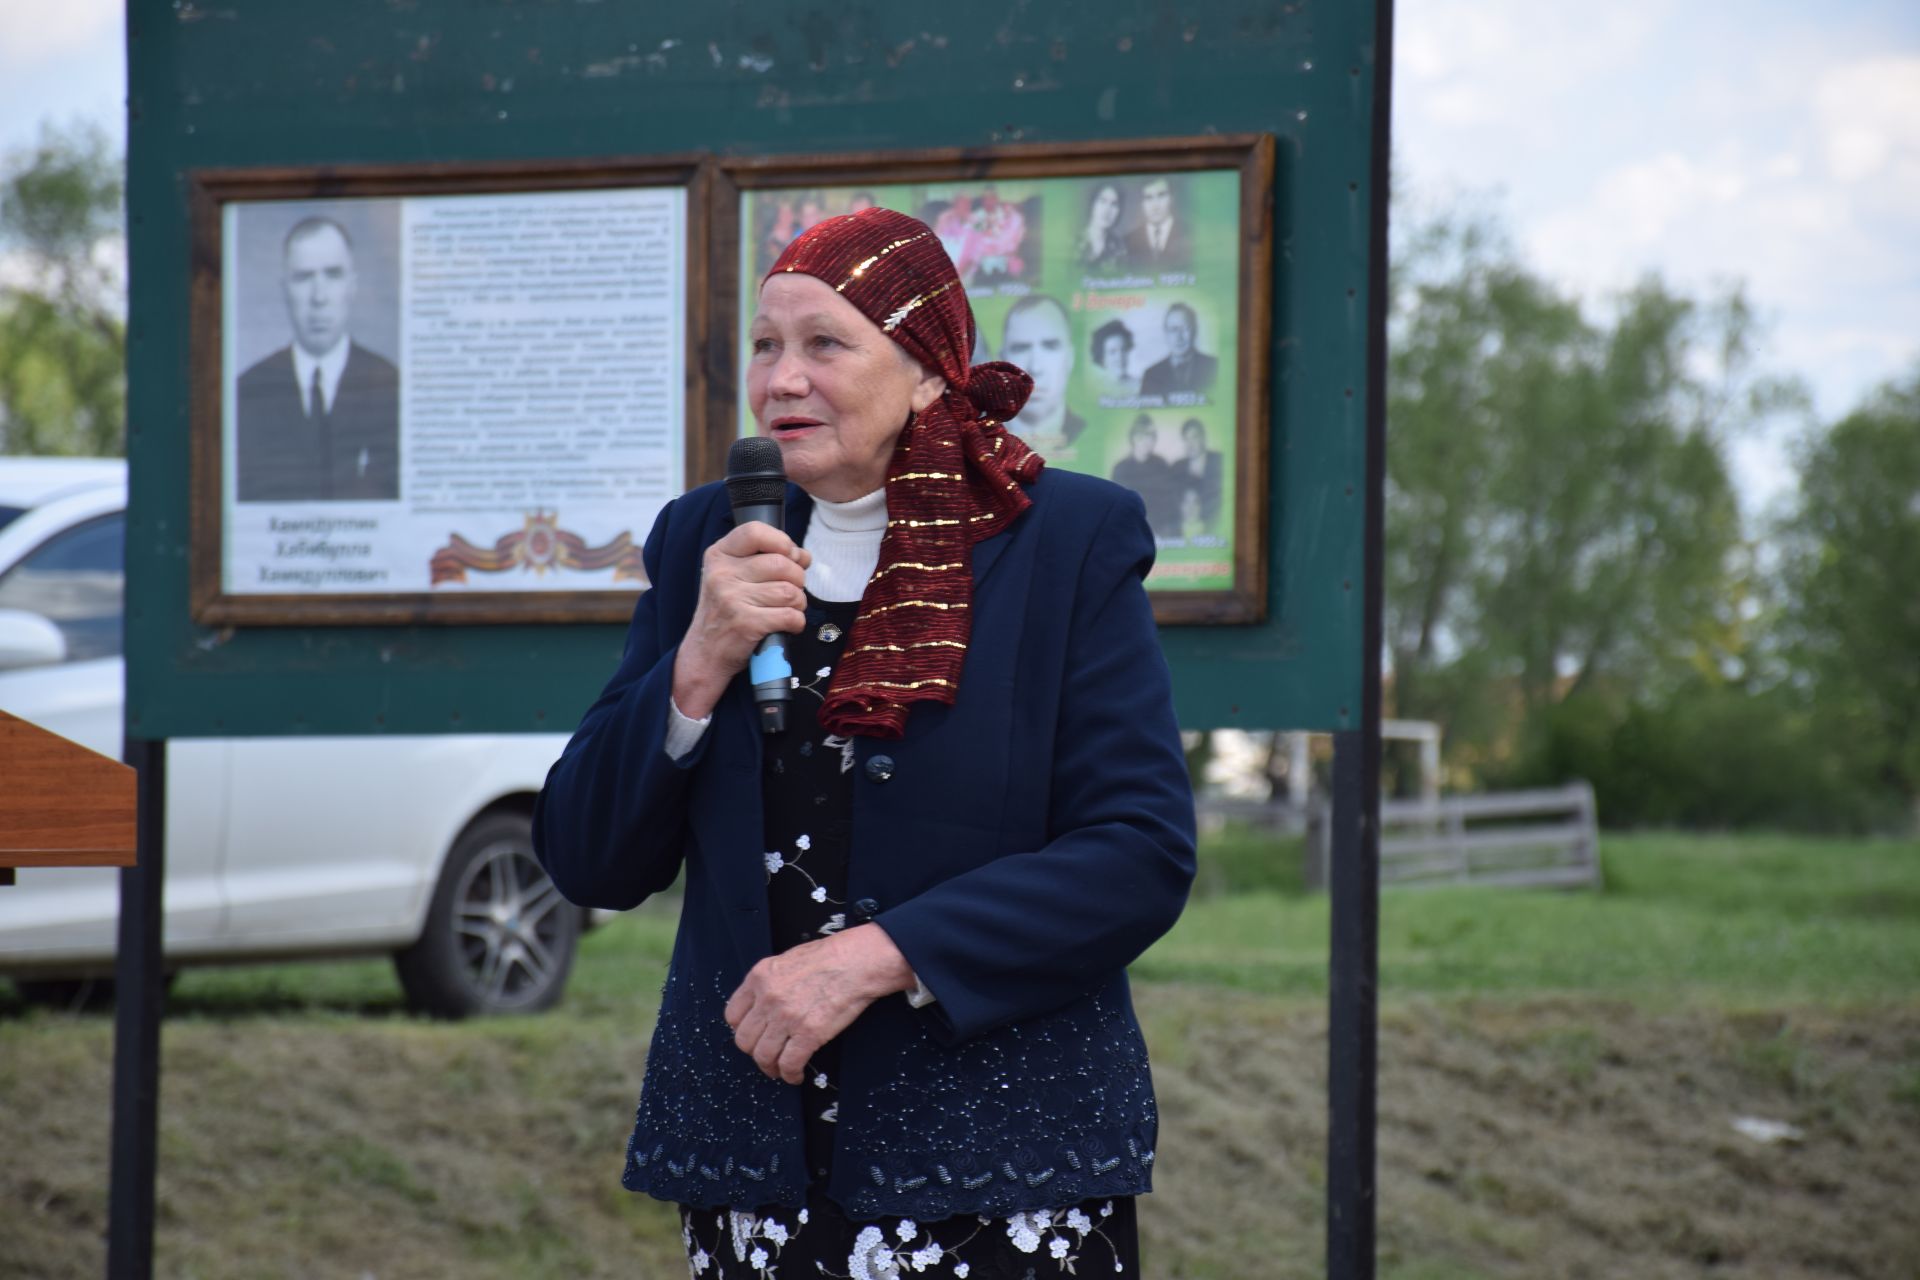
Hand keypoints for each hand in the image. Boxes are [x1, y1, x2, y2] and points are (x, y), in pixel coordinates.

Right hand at [672, 522, 811, 719]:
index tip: (789, 556)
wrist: (705, 655)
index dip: (782, 542)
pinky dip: (796, 623)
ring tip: (785, 610)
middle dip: (797, 579)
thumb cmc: (725, 613)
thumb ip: (763, 559)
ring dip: (798, 604)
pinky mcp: (746, 624)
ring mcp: (732, 599)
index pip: (756, 531)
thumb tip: (803, 556)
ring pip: (790, 591)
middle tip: (788, 592)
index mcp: (718, 555)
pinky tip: (785, 626)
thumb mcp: (731, 577)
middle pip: (782, 564)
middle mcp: (722, 574)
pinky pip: (791, 616)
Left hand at [724, 924, 916, 1084]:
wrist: (858, 961)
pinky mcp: (809, 1033)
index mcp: (760, 977)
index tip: (752, 1035)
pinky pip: (789, 1063)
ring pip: (763, 1056)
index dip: (742, 1030)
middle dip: (754, 1052)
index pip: (732, 1014)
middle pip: (744, 1040)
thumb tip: (764, 1002)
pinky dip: (790, 1074)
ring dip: (770, 1068)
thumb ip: (770, 981)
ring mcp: (787, 1017)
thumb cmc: (831, 956)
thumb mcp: (787, 959)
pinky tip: (796, 1075)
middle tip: (766, 1055)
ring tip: (780, 1069)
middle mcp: (768, 998)